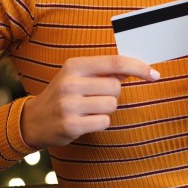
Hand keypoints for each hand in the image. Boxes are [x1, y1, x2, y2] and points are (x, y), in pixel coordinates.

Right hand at [20, 55, 158, 148]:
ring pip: (112, 105)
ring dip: (106, 109)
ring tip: (88, 110)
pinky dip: (100, 123)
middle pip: (116, 87)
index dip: (139, 67)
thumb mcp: (78, 75)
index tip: (154, 74)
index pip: (115, 62)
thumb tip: (137, 67)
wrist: (33, 121)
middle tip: (94, 98)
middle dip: (112, 94)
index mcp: (75, 65)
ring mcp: (68, 105)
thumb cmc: (63, 95)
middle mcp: (70, 83)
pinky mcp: (70, 125)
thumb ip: (105, 70)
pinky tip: (85, 121)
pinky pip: (104, 122)